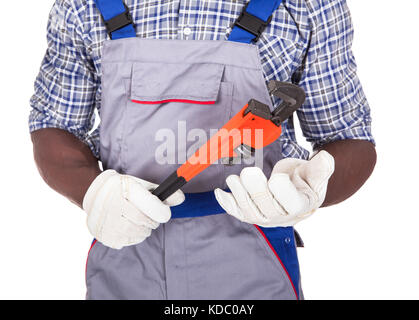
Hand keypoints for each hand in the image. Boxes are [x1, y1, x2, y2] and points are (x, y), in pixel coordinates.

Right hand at [83, 170, 184, 248]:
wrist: (94, 193)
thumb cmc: (124, 188)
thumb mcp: (142, 185)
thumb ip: (162, 193)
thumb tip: (181, 199)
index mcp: (126, 189)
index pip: (154, 208)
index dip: (163, 212)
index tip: (163, 212)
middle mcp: (114, 204)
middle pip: (146, 222)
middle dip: (152, 221)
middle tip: (148, 216)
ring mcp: (107, 221)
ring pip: (138, 234)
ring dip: (144, 230)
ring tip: (137, 221)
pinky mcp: (104, 234)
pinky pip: (127, 242)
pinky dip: (132, 237)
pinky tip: (127, 227)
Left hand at [215, 151, 333, 226]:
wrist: (297, 193)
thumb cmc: (306, 182)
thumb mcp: (316, 174)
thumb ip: (320, 168)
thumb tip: (324, 158)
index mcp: (301, 206)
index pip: (290, 202)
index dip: (283, 189)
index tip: (278, 176)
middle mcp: (281, 216)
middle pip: (266, 207)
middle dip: (255, 189)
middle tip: (249, 172)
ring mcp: (264, 217)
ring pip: (249, 211)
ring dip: (238, 194)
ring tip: (233, 179)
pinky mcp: (251, 214)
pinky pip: (237, 212)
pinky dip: (226, 203)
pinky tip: (219, 193)